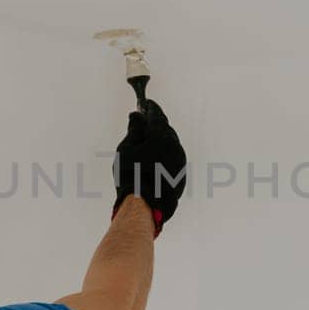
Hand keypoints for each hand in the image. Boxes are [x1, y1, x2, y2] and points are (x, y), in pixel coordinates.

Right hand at [113, 99, 186, 232]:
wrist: (145, 206)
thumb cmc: (132, 175)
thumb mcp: (127, 149)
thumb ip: (134, 130)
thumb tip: (137, 116)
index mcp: (162, 138)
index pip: (157, 116)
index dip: (150, 108)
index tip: (146, 103)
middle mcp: (175, 147)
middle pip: (165, 130)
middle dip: (155, 125)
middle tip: (143, 123)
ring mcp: (181, 162)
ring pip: (170, 145)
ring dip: (160, 141)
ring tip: (146, 143)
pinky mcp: (182, 175)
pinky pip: (172, 158)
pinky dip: (164, 155)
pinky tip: (153, 160)